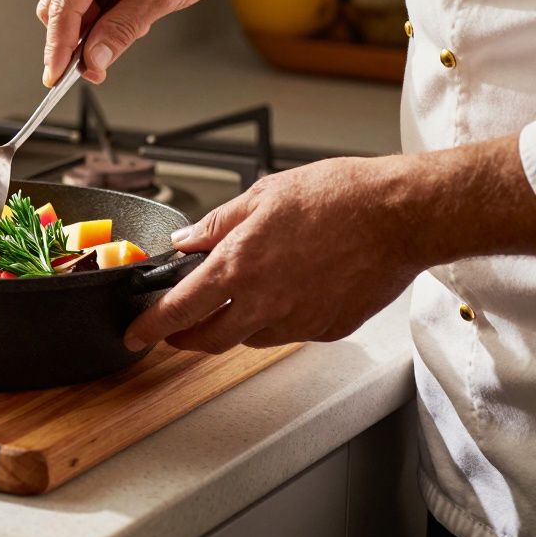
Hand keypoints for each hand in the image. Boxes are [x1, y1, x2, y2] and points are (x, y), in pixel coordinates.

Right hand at [37, 0, 235, 86]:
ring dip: (93, 27)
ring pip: (71, 5)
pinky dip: (103, 16)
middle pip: (58, 5)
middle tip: (97, 64)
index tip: (55, 75)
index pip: (62, 4)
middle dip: (76, 38)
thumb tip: (93, 59)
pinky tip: (129, 13)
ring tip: (132, 25)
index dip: (57, 45)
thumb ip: (121, 30)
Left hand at [122, 156, 422, 352]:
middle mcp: (265, 303)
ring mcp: (299, 321)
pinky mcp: (329, 329)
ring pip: (251, 338)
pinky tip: (290, 293)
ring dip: (235, 326)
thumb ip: (216, 225)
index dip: (150, 326)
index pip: (179, 309)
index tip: (135, 334)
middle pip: (209, 340)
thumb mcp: (262, 196)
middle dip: (185, 338)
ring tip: (241, 298)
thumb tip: (185, 241)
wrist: (401, 214)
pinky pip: (292, 333)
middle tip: (176, 329)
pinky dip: (279, 320)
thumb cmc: (338, 197)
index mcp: (239, 267)